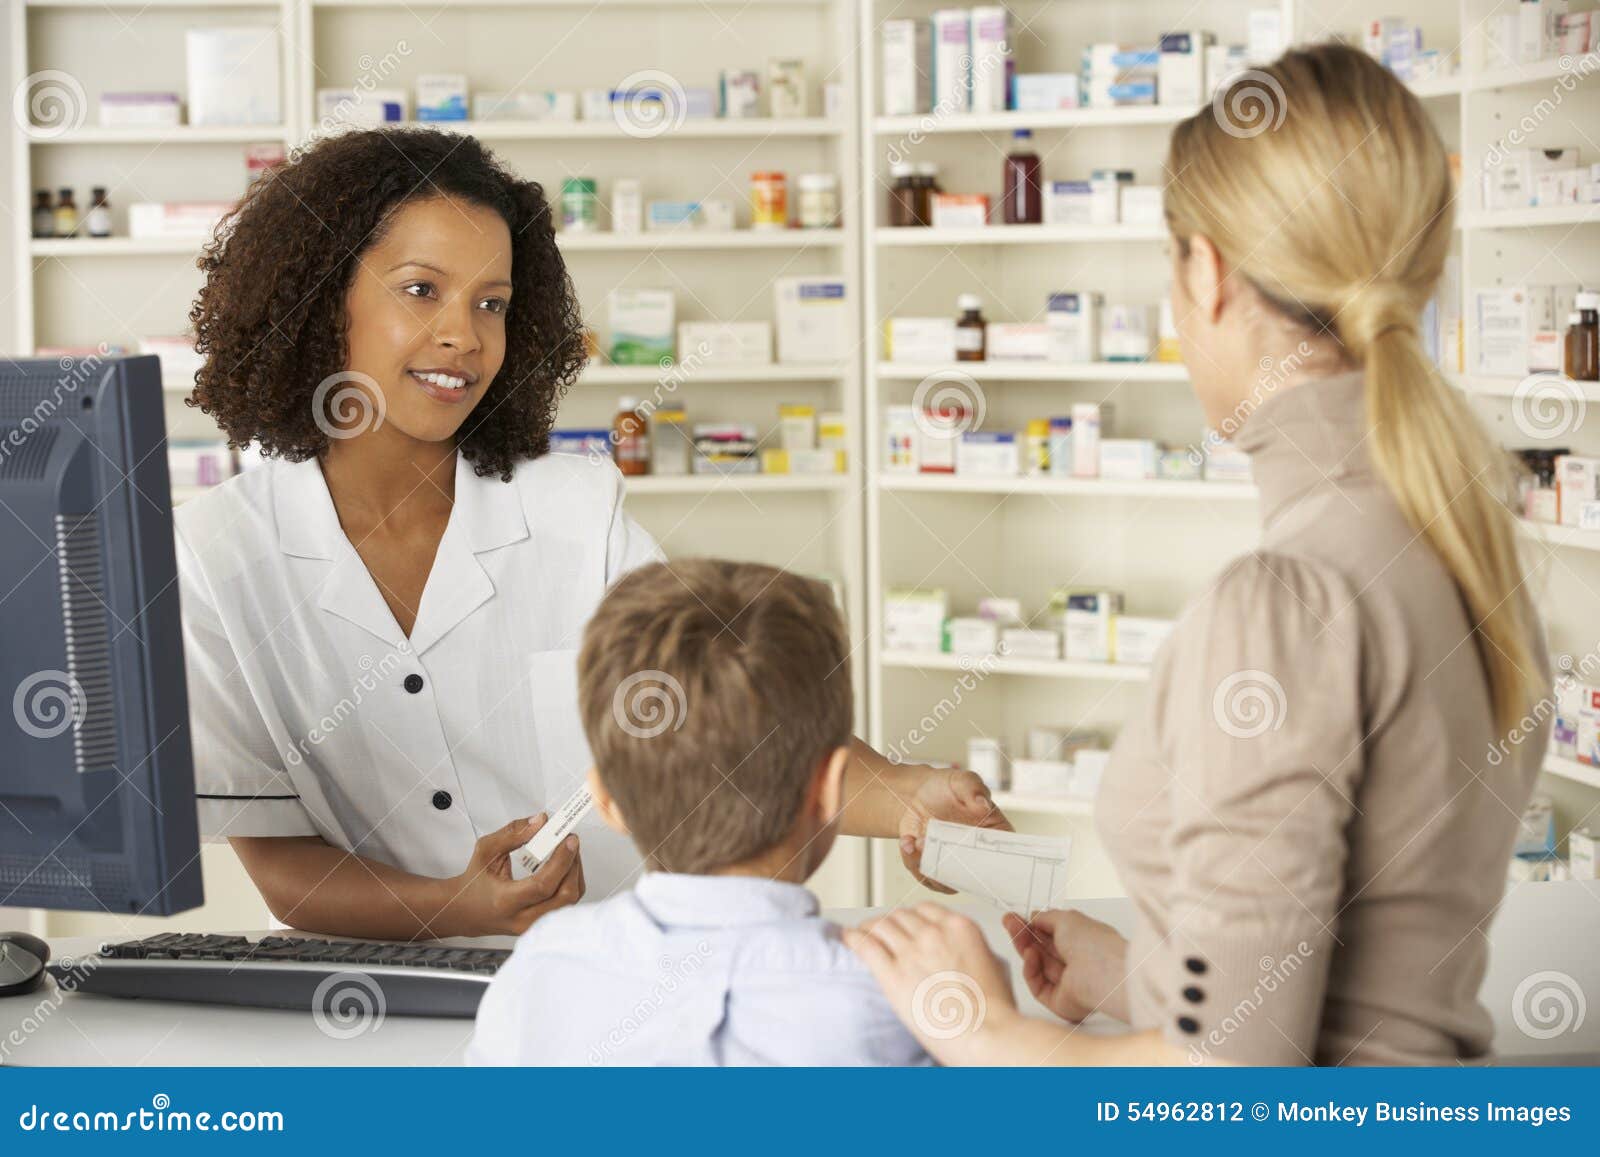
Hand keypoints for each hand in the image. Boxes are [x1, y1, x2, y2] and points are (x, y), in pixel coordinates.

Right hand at [447, 815, 585, 935]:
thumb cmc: (475, 882)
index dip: (561, 860)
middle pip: (563, 896)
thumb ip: (513, 833)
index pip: (542, 885)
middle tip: (570, 841)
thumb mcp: (486, 851)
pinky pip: (566, 905)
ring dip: (575, 872)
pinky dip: (571, 882)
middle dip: (573, 863)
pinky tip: (563, 866)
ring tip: (567, 851)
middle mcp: (521, 919)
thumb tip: (541, 821)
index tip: (569, 840)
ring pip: (570, 902)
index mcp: (504, 901)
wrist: (467, 911)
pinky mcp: (541, 926)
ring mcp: (533, 926)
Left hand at [843, 903, 1018, 1064]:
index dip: (911, 917)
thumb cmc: (995, 1012)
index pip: (924, 909)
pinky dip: (853, 938)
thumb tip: (965, 955)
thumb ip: (973, 952)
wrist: (987, 1034)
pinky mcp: (893, 976)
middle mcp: (933, 934)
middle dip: (889, 923)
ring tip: (861, 934)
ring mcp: (911, 952)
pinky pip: (865, 946)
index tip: (905, 925)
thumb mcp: (994, 967)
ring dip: (869, 928)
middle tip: (881, 932)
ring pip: (880, 925)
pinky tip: (848, 938)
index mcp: (959, 928)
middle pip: (899, 916)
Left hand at [897, 767, 1011, 891]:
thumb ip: (974, 789)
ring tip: (917, 842)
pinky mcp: (934, 868)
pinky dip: (913, 862)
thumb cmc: (947, 786)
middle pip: (974, 877)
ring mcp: (955, 865)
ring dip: (929, 865)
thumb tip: (983, 804)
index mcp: (994, 835)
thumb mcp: (962, 781)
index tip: (974, 858)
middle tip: (935, 846)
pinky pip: (925, 876)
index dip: (997, 866)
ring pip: (947, 882)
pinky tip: (908, 842)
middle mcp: (977, 856)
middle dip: (953, 869)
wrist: (918, 794)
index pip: (1006, 858)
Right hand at [1003, 908, 1129, 1023]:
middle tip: (1008, 922)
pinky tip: (1030, 955)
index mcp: (1083, 943)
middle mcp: (1076, 963)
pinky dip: (1030, 969)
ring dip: (1025, 948)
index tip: (1016, 917)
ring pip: (1037, 965)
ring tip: (1016, 934)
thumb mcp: (1067, 918)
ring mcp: (1067, 983)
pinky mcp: (1059, 1001)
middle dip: (1024, 934)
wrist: (1103, 973)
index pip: (1052, 935)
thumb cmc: (1095, 945)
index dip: (1033, 925)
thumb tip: (1035, 916)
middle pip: (1042, 949)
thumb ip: (1047, 917)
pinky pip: (1037, 985)